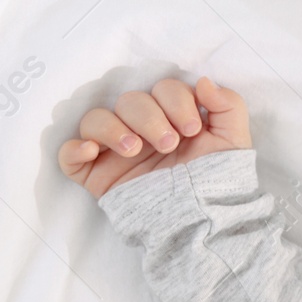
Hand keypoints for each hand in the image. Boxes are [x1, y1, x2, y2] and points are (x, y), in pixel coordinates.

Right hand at [59, 77, 250, 198]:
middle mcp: (141, 129)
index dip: (176, 100)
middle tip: (169, 144)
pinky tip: (91, 152)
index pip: (163, 88)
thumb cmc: (217, 179)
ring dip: (113, 128)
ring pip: (96, 118)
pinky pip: (68, 153)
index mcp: (172, 116)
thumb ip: (229, 105)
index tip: (192, 129)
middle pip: (130, 100)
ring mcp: (116, 151)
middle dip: (150, 118)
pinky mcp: (96, 174)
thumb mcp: (233, 140)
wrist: (202, 221)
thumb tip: (204, 81)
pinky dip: (73, 148)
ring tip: (135, 150)